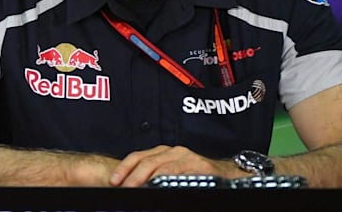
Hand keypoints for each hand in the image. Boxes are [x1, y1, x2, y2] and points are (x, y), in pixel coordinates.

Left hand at [109, 145, 232, 186]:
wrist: (228, 174)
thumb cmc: (196, 175)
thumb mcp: (172, 173)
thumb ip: (155, 176)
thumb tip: (134, 186)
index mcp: (163, 152)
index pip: (138, 156)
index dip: (124, 168)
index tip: (113, 181)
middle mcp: (173, 151)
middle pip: (146, 161)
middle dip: (131, 176)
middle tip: (122, 188)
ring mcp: (186, 157)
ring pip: (160, 167)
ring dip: (145, 180)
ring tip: (135, 189)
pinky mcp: (199, 166)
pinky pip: (178, 173)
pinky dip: (166, 180)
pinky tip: (158, 187)